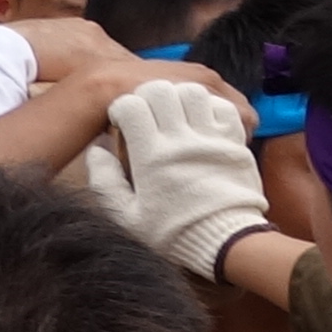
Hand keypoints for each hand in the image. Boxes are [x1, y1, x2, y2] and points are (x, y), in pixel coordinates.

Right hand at [96, 81, 267, 282]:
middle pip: (160, 89)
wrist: (228, 242)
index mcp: (151, 156)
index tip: (124, 122)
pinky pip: (223, 107)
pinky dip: (211, 108)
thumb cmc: (175, 231)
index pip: (131, 105)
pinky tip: (203, 122)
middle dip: (150, 96)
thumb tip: (97, 147)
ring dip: (181, 97)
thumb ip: (105, 180)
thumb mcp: (128, 216)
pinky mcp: (234, 142)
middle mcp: (180, 140)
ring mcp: (210, 139)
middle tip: (150, 114)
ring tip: (178, 114)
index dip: (123, 108)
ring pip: (192, 92)